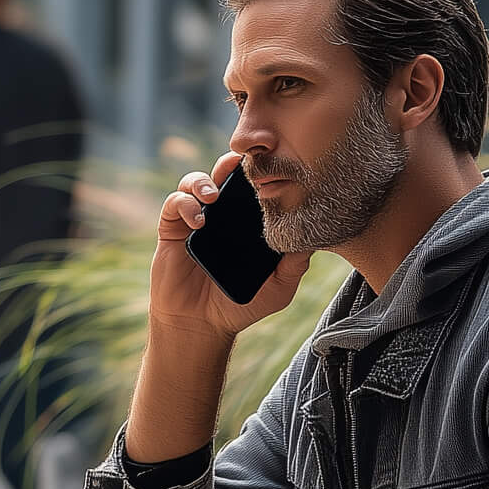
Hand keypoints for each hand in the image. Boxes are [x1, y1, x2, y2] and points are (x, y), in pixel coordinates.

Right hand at [150, 151, 313, 348]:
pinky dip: (185, 204)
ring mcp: (195, 220)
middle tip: (240, 163)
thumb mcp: (279, 287)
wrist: (201, 324)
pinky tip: (198, 220)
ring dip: (203, 181)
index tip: (269, 166)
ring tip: (213, 196)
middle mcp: (221, 216)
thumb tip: (315, 234)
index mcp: (246, 223)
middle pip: (223, 175)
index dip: (258, 172)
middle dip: (230, 164)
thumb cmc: (241, 305)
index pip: (251, 187)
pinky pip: (174, 203)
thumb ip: (295, 263)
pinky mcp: (172, 229)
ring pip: (195, 182)